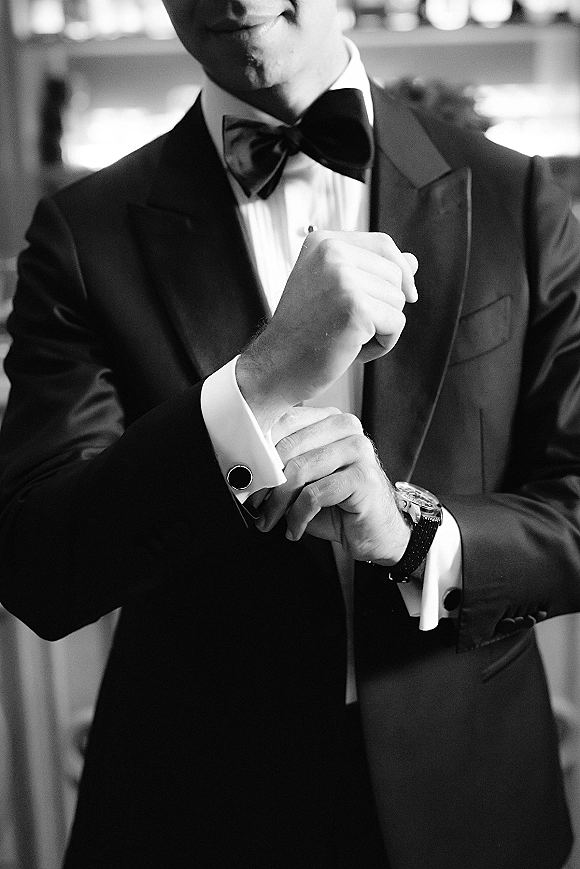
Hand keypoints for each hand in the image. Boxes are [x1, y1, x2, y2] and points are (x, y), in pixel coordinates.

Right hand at [236, 231, 417, 432]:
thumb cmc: (303, 332)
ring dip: (382, 327)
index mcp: (322, 242)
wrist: (276, 367)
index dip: (399, 272)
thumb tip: (412, 261)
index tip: (403, 295)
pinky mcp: (356, 308)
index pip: (383, 245)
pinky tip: (353, 350)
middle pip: (396, 274)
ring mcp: (343, 279)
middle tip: (350, 326)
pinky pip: (396, 323)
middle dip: (385, 305)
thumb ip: (370, 271)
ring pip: (399, 300)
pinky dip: (382, 343)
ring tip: (348, 337)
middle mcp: (331, 253)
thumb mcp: (333, 290)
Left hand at [255, 406, 410, 564]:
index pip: (284, 421)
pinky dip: (298, 516)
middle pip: (288, 446)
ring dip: (278, 503)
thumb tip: (244, 467)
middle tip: (253, 503)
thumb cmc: (337, 505)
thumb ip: (281, 463)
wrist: (374, 533)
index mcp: (329, 419)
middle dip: (265, 481)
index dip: (258, 450)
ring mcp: (358, 450)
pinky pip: (314, 495)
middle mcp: (346, 428)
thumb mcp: (304, 479)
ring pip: (299, 471)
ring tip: (270, 520)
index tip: (244, 476)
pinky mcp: (363, 477)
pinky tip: (295, 528)